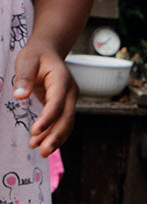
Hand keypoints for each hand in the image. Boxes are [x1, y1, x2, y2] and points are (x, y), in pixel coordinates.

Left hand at [14, 40, 77, 156]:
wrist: (48, 52)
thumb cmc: (36, 55)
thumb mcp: (26, 61)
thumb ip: (24, 78)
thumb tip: (19, 97)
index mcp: (62, 80)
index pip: (57, 103)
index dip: (47, 119)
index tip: (35, 131)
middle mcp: (71, 92)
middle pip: (66, 118)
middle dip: (56, 136)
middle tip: (43, 151)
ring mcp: (70, 100)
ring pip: (66, 123)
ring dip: (55, 138)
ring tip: (42, 152)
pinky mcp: (65, 105)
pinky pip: (62, 122)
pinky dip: (54, 133)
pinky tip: (42, 142)